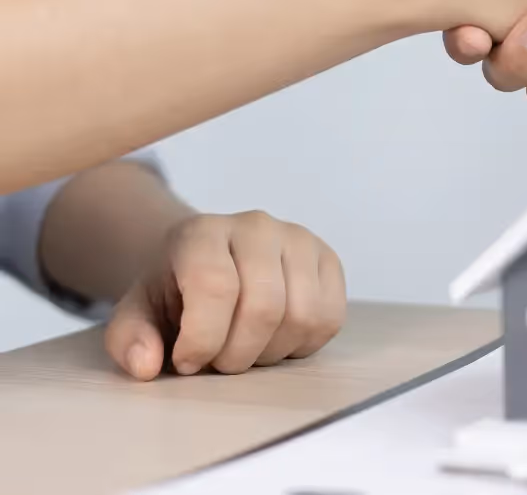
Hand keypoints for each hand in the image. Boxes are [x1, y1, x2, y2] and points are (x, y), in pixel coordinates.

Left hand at [104, 210, 345, 379]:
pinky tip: (275, 339)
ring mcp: (299, 239)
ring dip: (271, 353)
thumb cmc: (175, 290)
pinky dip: (303, 345)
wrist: (209, 260)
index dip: (202, 339)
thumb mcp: (137, 312)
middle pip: (264, 307)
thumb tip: (146, 365)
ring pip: (303, 316)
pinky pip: (330, 318)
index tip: (186, 362)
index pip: (215, 286)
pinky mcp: (329, 260)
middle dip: (238, 355)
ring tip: (247, 350)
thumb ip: (129, 338)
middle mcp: (256, 227)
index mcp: (202, 232)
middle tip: (218, 362)